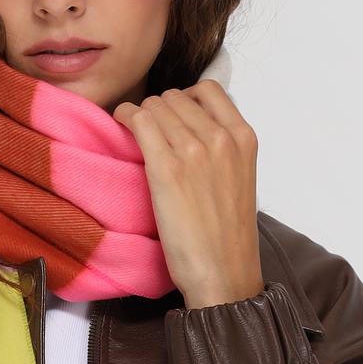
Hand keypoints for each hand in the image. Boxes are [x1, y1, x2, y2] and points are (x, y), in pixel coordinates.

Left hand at [113, 81, 265, 309]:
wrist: (224, 273)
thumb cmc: (227, 236)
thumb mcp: (239, 179)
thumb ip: (223, 150)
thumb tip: (193, 129)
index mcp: (243, 138)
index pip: (208, 90)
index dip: (184, 97)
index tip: (172, 114)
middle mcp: (221, 138)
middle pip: (177, 97)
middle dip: (159, 108)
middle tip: (148, 129)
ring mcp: (194, 151)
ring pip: (156, 106)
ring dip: (141, 114)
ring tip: (133, 129)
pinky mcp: (166, 169)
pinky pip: (139, 120)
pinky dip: (124, 115)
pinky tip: (119, 122)